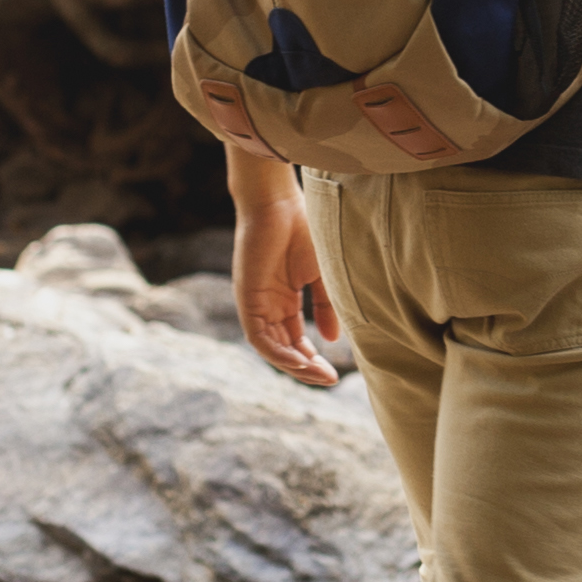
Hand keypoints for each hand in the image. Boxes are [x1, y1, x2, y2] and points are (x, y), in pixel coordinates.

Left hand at [233, 160, 346, 388]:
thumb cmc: (302, 228)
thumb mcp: (321, 275)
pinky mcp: (247, 300)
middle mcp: (268, 306)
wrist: (277, 201)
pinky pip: (259, 337)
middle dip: (305, 368)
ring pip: (271, 349)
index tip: (334, 374)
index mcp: (284, 299)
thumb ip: (326, 306)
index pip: (295, 339)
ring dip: (293, 366)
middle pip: (283, 349)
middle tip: (328, 380)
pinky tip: (299, 362)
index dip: (312, 359)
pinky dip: (278, 353)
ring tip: (318, 375)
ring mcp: (256, 304)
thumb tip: (332, 340)